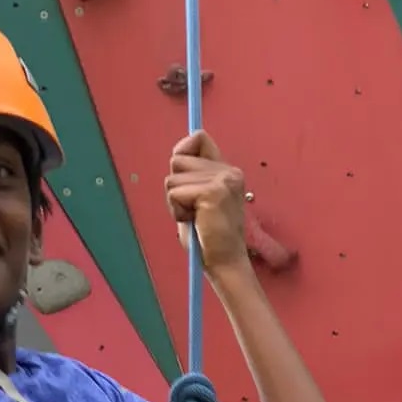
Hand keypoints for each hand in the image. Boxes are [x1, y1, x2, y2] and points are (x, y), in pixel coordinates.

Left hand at [164, 130, 250, 276]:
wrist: (225, 263)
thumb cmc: (209, 237)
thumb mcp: (198, 199)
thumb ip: (190, 176)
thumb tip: (176, 155)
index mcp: (228, 171)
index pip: (199, 137)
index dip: (183, 150)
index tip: (183, 174)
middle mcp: (229, 171)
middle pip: (177, 160)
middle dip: (176, 187)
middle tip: (194, 210)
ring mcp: (222, 180)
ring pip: (172, 178)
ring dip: (176, 202)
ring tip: (196, 217)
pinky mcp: (213, 192)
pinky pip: (174, 193)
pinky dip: (177, 211)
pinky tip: (195, 222)